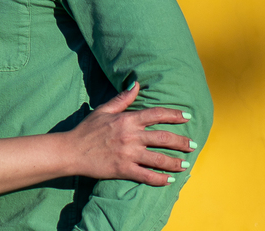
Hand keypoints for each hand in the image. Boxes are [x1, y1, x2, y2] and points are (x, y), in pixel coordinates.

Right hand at [66, 82, 194, 185]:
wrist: (72, 151)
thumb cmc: (87, 129)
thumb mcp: (104, 110)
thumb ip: (122, 99)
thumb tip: (136, 84)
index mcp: (127, 120)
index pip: (157, 114)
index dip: (174, 115)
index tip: (187, 117)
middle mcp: (131, 136)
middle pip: (163, 138)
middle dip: (181, 142)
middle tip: (193, 145)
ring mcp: (128, 154)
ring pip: (159, 159)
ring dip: (175, 162)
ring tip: (186, 164)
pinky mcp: (124, 170)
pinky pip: (147, 176)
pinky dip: (160, 179)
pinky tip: (169, 181)